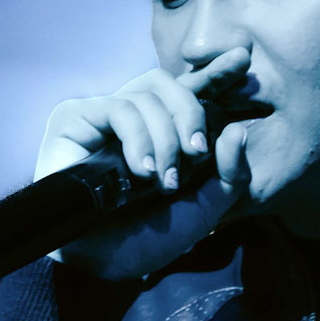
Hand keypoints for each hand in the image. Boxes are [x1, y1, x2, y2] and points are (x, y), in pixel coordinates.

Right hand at [38, 47, 255, 281]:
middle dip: (192, 113)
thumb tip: (237, 130)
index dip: (216, 73)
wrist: (102, 261)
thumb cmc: (148, 239)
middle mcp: (134, 120)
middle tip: (197, 152)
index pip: (191, 91)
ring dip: (165, 138)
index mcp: (164, 134)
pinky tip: (140, 172)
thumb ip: (231, 175)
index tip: (243, 59)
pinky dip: (138, 138)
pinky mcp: (76, 118)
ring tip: (162, 180)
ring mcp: (103, 116)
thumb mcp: (204, 210)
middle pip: (172, 84)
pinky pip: (120, 107)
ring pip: (148, 93)